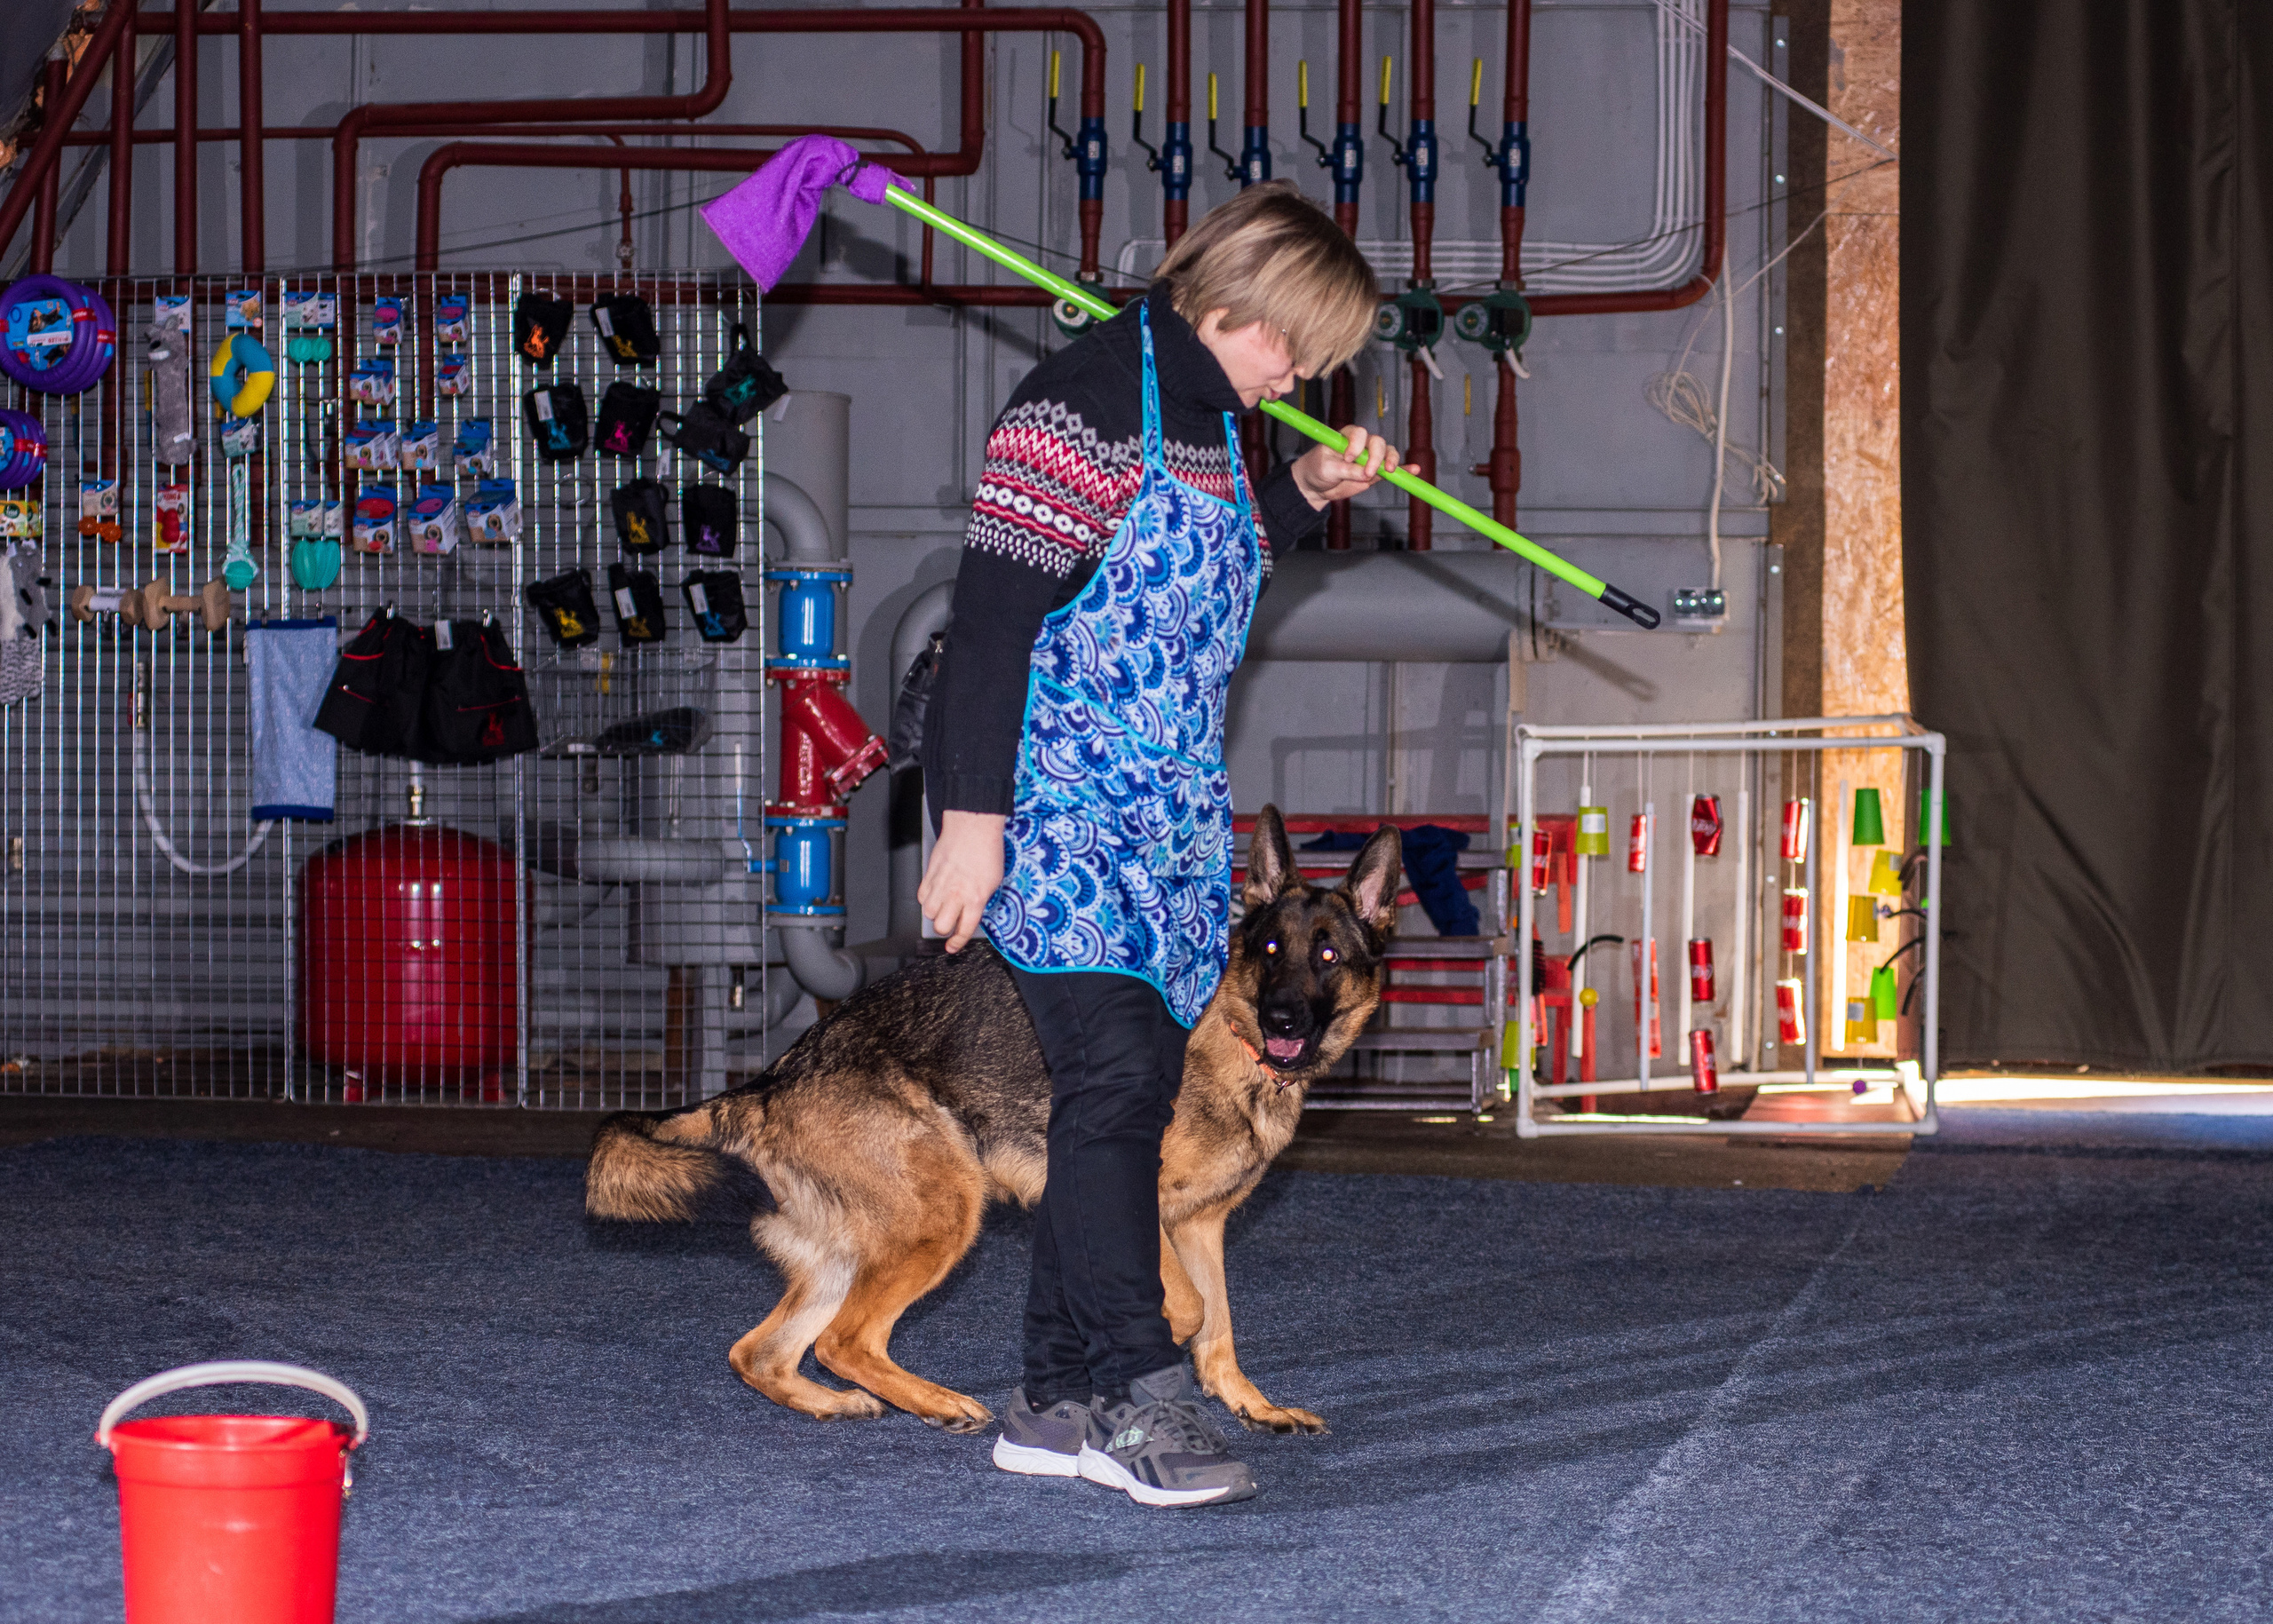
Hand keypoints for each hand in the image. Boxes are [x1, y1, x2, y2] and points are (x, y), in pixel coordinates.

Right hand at [918, 811, 1006, 951]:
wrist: (973, 827)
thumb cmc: (986, 849)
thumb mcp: (994, 880)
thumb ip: (981, 899)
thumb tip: (973, 910)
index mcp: (975, 898)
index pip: (963, 929)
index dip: (957, 942)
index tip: (952, 946)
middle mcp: (956, 894)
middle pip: (940, 925)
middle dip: (944, 928)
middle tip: (949, 922)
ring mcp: (940, 884)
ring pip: (927, 912)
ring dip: (934, 913)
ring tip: (943, 905)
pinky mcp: (929, 874)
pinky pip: (920, 895)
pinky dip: (926, 898)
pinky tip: (935, 893)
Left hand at [1291, 426, 1401, 509]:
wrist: (1316, 485)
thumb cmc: (1317, 470)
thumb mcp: (1327, 469)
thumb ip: (1346, 470)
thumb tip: (1365, 474)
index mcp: (1346, 437)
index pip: (1358, 433)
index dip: (1357, 445)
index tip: (1348, 458)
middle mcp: (1360, 444)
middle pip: (1377, 443)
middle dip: (1376, 457)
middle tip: (1367, 472)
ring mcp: (1370, 458)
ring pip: (1387, 454)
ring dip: (1391, 461)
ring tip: (1389, 471)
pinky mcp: (1375, 472)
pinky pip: (1392, 469)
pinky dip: (1404, 469)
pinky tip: (1414, 470)